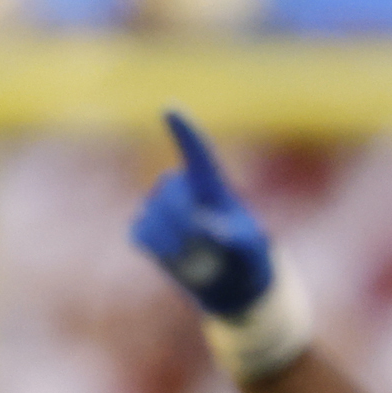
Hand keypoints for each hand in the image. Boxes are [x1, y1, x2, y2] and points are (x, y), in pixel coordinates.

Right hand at [128, 111, 275, 321]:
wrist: (232, 284)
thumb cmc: (250, 260)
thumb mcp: (252, 249)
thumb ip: (234, 236)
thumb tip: (208, 228)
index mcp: (213, 186)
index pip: (197, 153)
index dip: (183, 132)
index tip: (169, 108)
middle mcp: (185, 192)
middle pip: (168, 190)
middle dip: (179, 216)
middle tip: (199, 244)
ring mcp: (164, 212)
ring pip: (150, 214)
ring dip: (168, 238)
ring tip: (193, 258)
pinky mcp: (148, 233)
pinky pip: (138, 233)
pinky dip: (153, 247)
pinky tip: (171, 256)